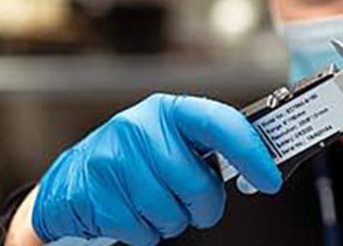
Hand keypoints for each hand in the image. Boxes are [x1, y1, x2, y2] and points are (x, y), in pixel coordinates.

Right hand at [31, 94, 281, 245]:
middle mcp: (138, 129)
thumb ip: (208, 148)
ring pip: (170, 213)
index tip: (270, 180)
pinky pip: (142, 231)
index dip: (250, 153)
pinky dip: (145, 233)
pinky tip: (133, 214)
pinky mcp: (95, 194)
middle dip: (204, 206)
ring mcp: (112, 161)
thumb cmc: (135, 161)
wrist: (72, 180)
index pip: (219, 123)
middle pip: (196, 184)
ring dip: (171, 221)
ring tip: (156, 206)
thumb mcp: (170, 140)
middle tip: (196, 206)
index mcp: (167, 110)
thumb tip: (261, 167)